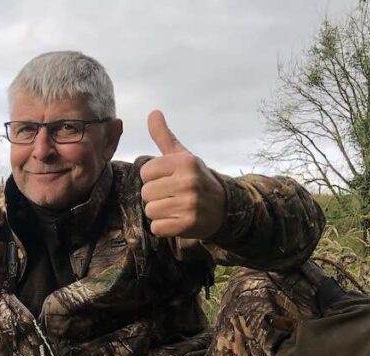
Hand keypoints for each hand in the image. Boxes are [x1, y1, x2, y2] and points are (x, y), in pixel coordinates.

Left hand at [140, 110, 225, 239]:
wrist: (224, 207)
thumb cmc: (196, 179)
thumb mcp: (183, 156)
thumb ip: (164, 137)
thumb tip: (153, 112)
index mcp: (185, 162)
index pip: (145, 172)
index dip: (153, 178)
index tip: (167, 180)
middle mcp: (188, 181)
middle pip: (146, 192)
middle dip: (155, 196)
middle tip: (172, 195)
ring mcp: (189, 203)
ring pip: (150, 210)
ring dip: (159, 212)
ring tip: (175, 208)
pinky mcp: (188, 223)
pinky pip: (157, 228)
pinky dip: (163, 227)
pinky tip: (176, 220)